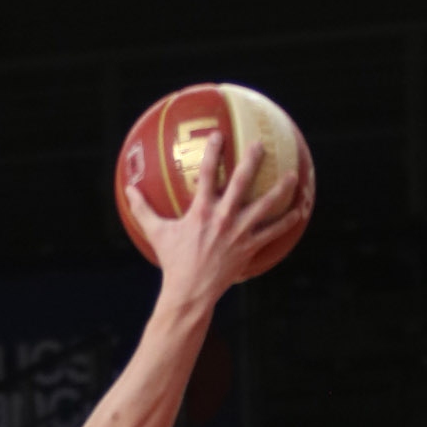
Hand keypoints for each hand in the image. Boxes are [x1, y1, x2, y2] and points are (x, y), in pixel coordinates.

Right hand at [122, 132, 300, 307]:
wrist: (191, 291)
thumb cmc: (173, 261)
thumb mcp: (156, 233)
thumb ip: (142, 209)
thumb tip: (127, 190)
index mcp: (201, 211)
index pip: (207, 174)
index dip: (213, 152)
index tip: (219, 135)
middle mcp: (223, 218)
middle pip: (241, 183)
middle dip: (251, 161)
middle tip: (260, 144)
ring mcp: (239, 233)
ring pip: (264, 206)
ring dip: (280, 189)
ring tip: (293, 175)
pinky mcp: (249, 248)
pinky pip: (272, 232)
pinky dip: (286, 222)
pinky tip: (299, 211)